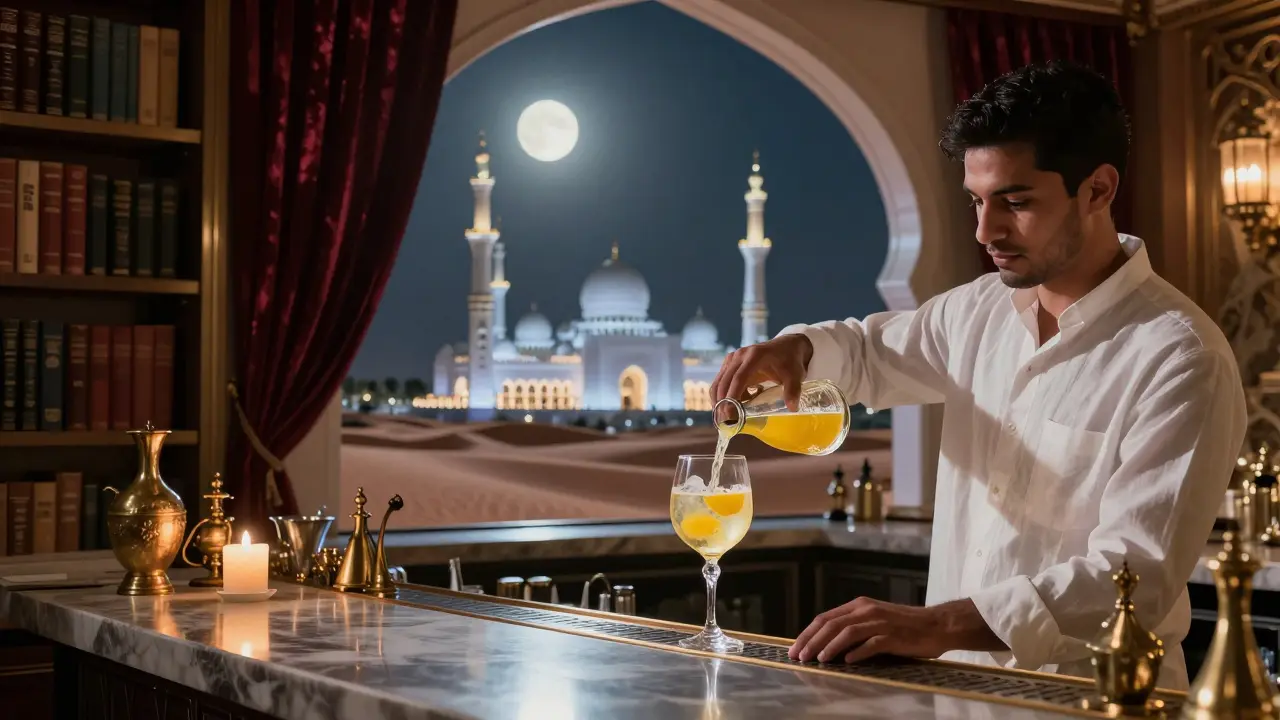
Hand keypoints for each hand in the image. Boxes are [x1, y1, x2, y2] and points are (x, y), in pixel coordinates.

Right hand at [710, 334, 813, 410]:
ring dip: (718, 400)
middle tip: (723, 421)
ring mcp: (733, 358)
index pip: (739, 378)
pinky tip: (731, 407)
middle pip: (725, 380)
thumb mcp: (795, 375)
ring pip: (719, 381)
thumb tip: (792, 407)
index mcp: (755, 356)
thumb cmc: (789, 361)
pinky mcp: (730, 363)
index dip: (732, 395)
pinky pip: (721, 381)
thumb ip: (793, 390)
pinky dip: (722, 395)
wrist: (786, 346)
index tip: (729, 412)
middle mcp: (740, 355)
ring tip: (722, 418)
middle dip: (721, 402)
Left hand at [788, 597, 950, 663]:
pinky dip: (857, 653)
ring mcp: (880, 622)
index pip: (825, 618)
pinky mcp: (894, 635)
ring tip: (817, 660)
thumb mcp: (874, 620)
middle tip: (799, 657)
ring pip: (847, 632)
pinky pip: (872, 644)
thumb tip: (825, 644)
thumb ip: (853, 627)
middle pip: (831, 624)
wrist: (937, 625)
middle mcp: (866, 610)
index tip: (794, 649)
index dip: (807, 634)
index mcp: (859, 605)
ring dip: (829, 646)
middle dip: (811, 641)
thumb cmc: (904, 627)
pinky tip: (847, 662)